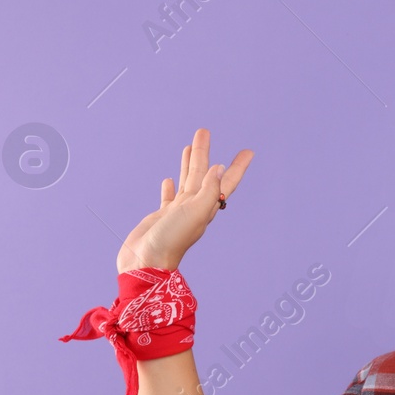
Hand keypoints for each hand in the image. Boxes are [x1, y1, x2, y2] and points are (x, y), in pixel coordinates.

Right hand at [117, 128, 252, 273]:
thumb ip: (207, 191)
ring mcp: (178, 213)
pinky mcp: (161, 217)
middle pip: (202, 175)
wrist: (146, 263)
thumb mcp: (194, 212)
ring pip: (185, 182)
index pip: (225, 182)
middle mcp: (195, 208)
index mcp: (206, 207)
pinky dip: (170, 188)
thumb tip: (219, 169)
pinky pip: (169, 198)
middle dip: (204, 153)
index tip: (248, 152)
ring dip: (188, 165)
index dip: (237, 167)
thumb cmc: (171, 240)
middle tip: (204, 132)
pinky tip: (169, 180)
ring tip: (189, 146)